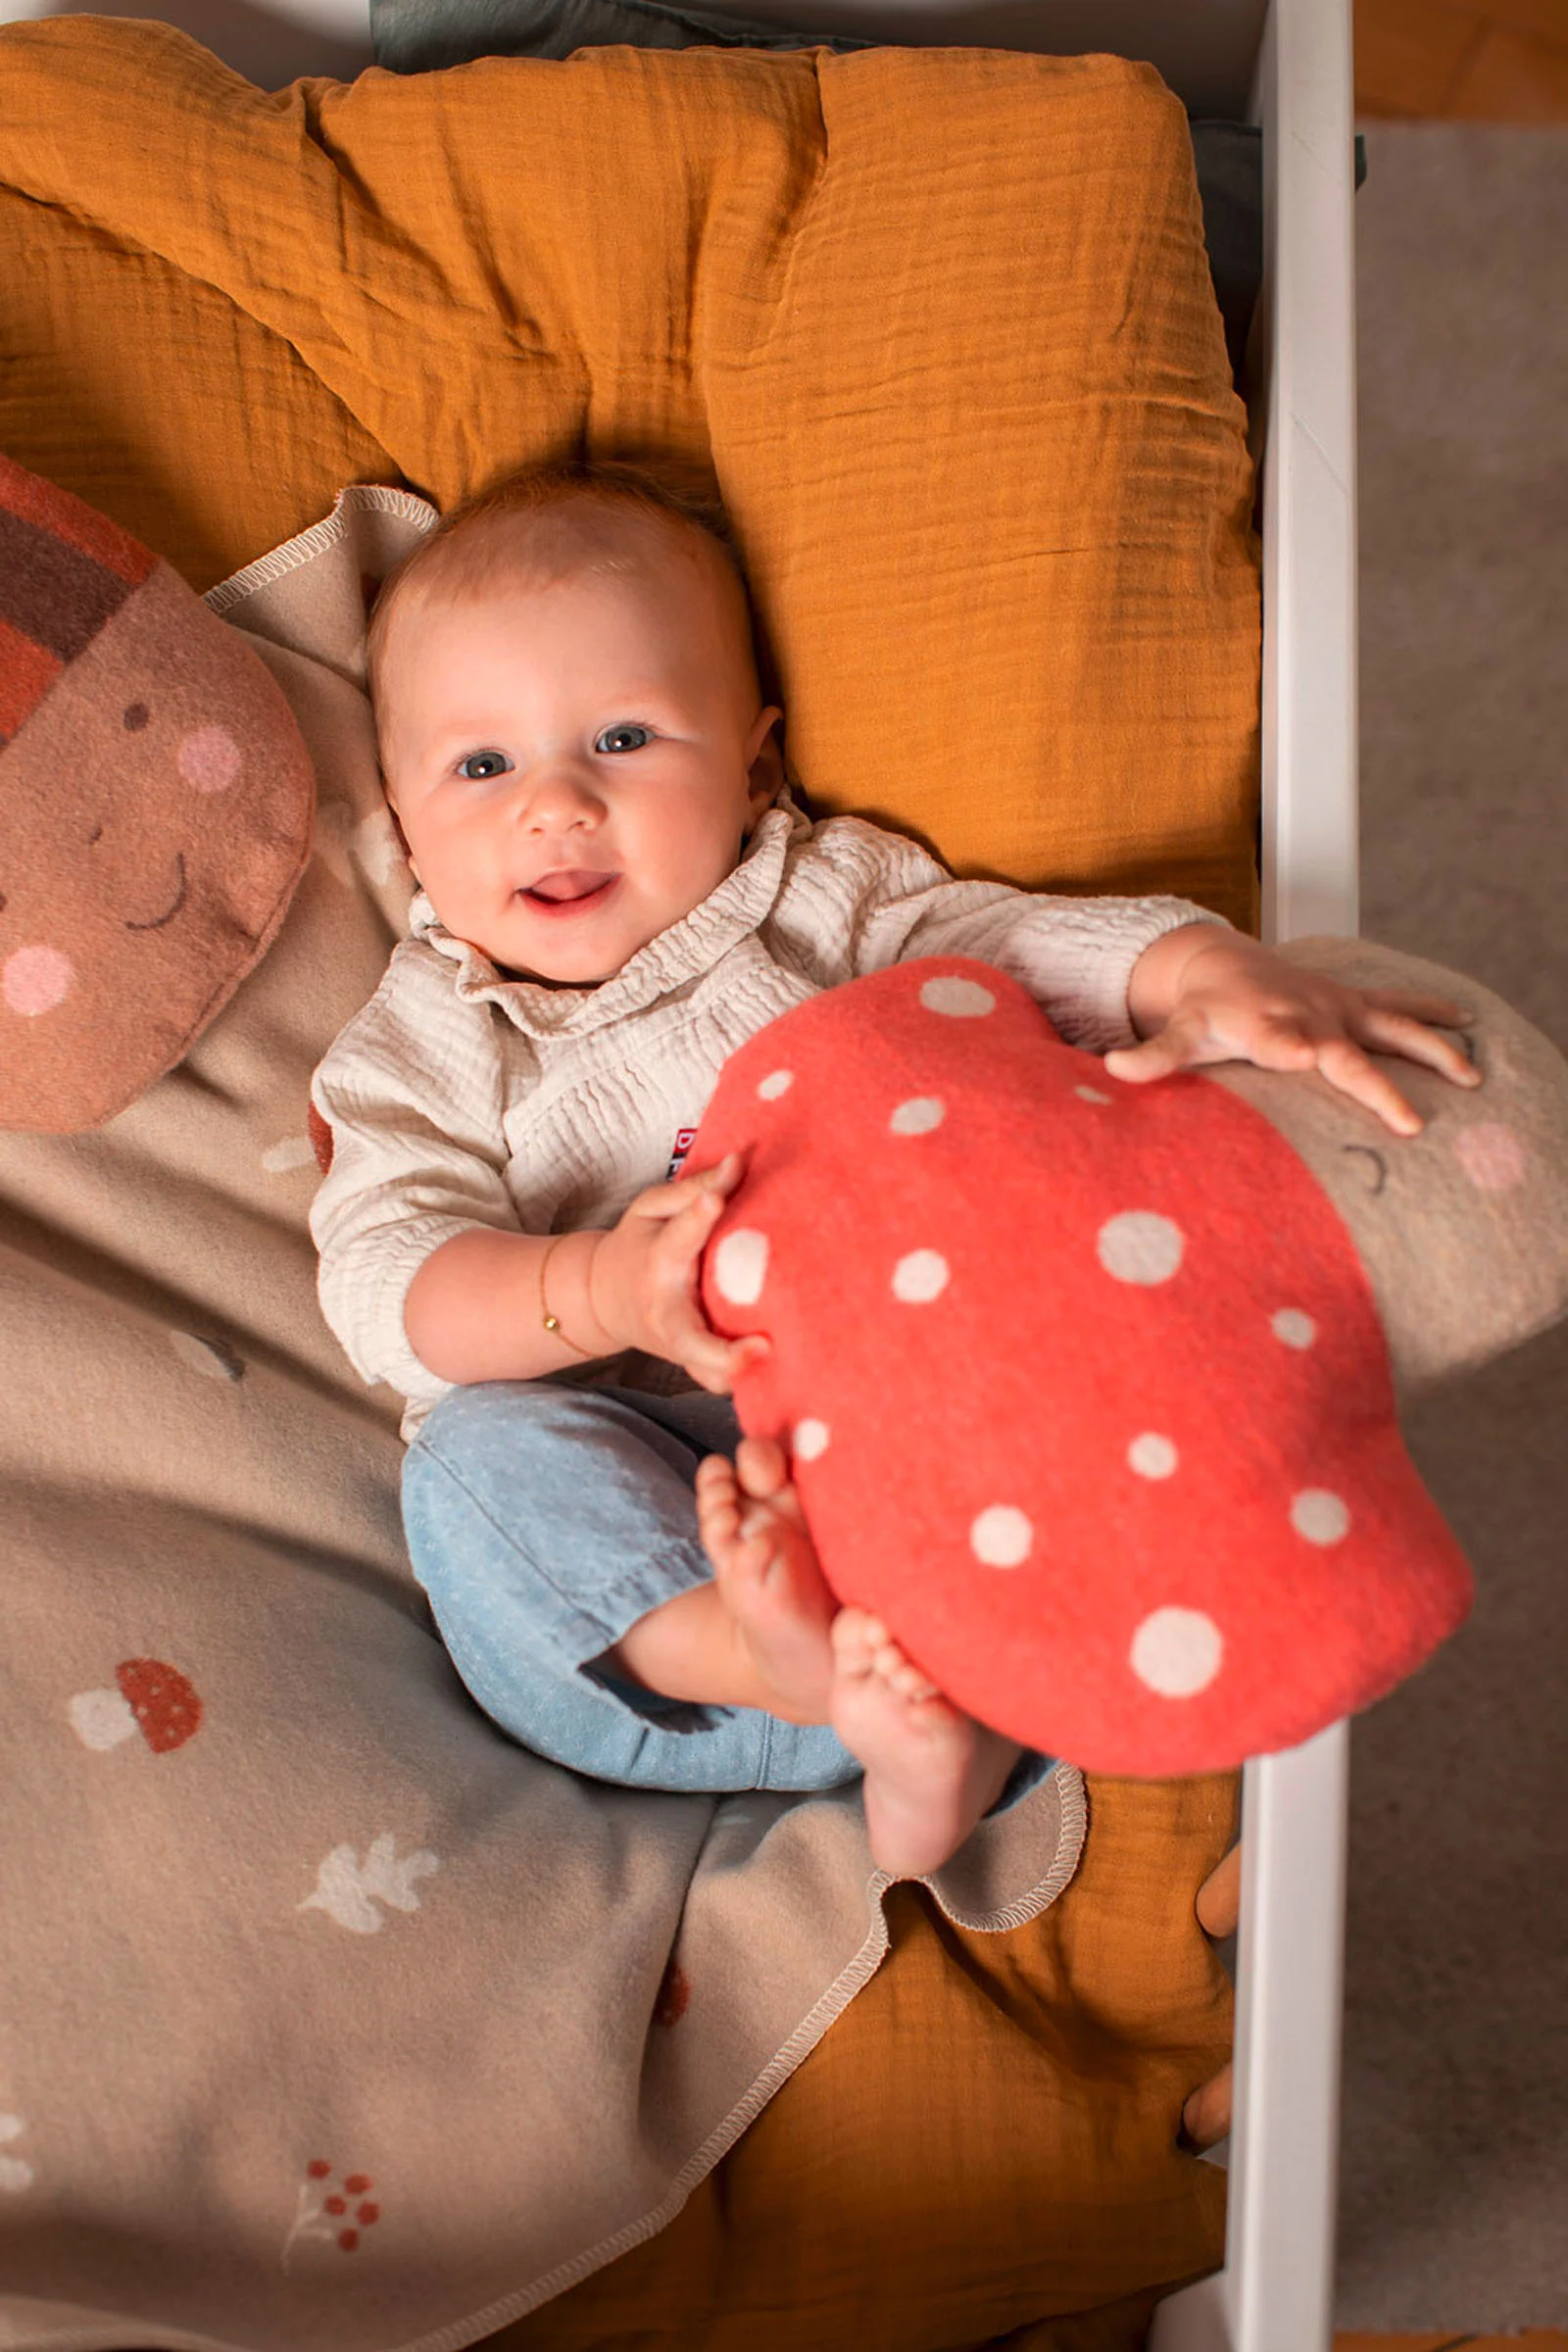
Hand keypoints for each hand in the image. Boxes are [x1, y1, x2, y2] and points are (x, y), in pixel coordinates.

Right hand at [586, 1152, 770, 1395]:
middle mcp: (668, 1311)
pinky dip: (740, 1382)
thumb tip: (739, 1164)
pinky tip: (782, 1376)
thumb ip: (693, 1188)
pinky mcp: (694, 1364)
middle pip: (690, 1340)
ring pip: (706, 1373)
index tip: (716, 1199)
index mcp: (658, 1261)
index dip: (696, 1218)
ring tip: (779, 1364)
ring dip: (736, 1375)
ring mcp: (681, 1346)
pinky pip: (716, 1382)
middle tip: (763, 1347)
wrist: (601, 1300)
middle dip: (721, 1352)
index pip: (678, 1238)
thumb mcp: (650, 1208)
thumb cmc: (637, 1246)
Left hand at [1111, 927, 1480, 1135]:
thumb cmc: (1204, 1010)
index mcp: (1266, 1028)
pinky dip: (1434, 1010)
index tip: (1309, 1060)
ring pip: (1392, 1028)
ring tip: (1470, 1077)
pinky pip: (1399, 1008)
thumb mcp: (1180, 1031)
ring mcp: (1337, 1011)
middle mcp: (1308, 1018)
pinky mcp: (1354, 1004)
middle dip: (1378, 1086)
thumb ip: (1154, 1055)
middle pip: (1348, 1055)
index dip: (1296, 1050)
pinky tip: (1470, 1023)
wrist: (1222, 964)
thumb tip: (1112, 1066)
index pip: (1283, 1041)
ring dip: (1431, 1051)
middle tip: (1409, 1122)